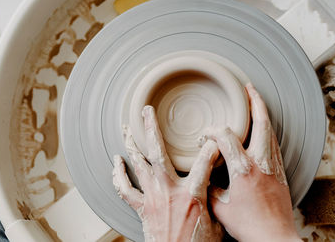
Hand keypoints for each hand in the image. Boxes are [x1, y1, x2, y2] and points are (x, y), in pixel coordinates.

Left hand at [113, 106, 222, 241]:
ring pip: (138, 165)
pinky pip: (124, 189)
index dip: (210, 146)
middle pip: (158, 152)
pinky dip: (118, 174)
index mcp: (192, 195)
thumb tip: (218, 184)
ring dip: (131, 145)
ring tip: (126, 129)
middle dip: (151, 128)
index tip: (213, 137)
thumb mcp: (217, 222)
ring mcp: (152, 198)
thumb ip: (215, 199)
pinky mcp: (141, 208)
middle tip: (146, 111)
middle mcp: (168, 191)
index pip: (204, 162)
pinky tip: (116, 162)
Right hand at [206, 83, 300, 241]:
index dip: (212, 132)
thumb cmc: (249, 225)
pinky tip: (263, 129)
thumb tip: (203, 176)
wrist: (274, 237)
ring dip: (263, 114)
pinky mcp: (280, 172)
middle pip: (261, 123)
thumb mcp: (220, 207)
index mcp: (243, 169)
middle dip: (255, 102)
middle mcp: (261, 163)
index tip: (204, 137)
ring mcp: (273, 166)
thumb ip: (209, 187)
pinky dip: (267, 130)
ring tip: (256, 102)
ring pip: (270, 131)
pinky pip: (274, 143)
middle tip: (248, 88)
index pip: (226, 137)